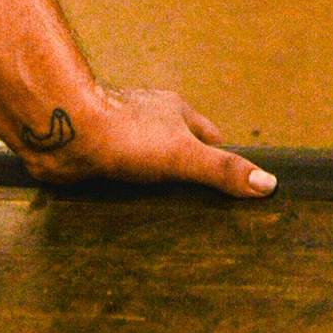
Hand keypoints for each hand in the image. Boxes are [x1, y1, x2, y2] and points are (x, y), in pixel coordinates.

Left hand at [18, 85, 275, 198]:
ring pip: (146, 163)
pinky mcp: (95, 154)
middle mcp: (149, 119)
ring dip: (153, 187)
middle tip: (199, 213)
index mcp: (175, 110)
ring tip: (164, 221)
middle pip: (178, 148)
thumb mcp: (183, 156)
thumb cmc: (124, 135)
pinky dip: (125, 192)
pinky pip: (118, 175)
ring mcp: (121, 135)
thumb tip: (270, 184)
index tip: (231, 191)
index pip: (210, 137)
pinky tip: (127, 215)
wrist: (62, 132)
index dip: (220, 162)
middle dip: (186, 176)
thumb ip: (223, 171)